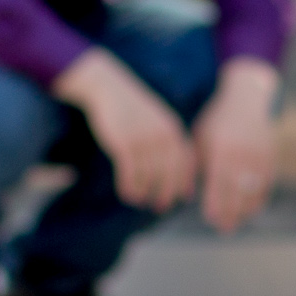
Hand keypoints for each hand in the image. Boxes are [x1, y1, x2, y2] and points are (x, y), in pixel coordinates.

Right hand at [52, 48, 196, 212]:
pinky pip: (129, 172)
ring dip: (145, 192)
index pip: (185, 161)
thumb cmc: (133, 108)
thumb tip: (172, 165)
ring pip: (148, 175)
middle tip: (161, 207)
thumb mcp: (156, 119)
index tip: (184, 197)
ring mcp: (143, 140)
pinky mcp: (124, 144)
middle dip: (166, 192)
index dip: (185, 181)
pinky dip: (129, 186)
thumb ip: (167, 139)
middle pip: (168, 172)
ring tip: (140, 201)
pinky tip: (127, 195)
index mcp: (173, 129)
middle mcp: (162, 136)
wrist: (109, 88)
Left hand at [193, 57, 278, 233]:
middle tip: (224, 228)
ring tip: (237, 222)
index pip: (218, 183)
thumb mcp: (199, 139)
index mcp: (221, 150)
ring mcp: (259, 156)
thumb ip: (194, 165)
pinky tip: (252, 210)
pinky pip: (267, 184)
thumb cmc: (216, 123)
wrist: (245, 102)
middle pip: (238, 191)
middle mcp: (242, 154)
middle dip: (231, 212)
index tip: (211, 218)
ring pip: (254, 190)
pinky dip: (260, 198)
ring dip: (246, 210)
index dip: (216, 203)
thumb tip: (187, 193)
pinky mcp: (271, 157)